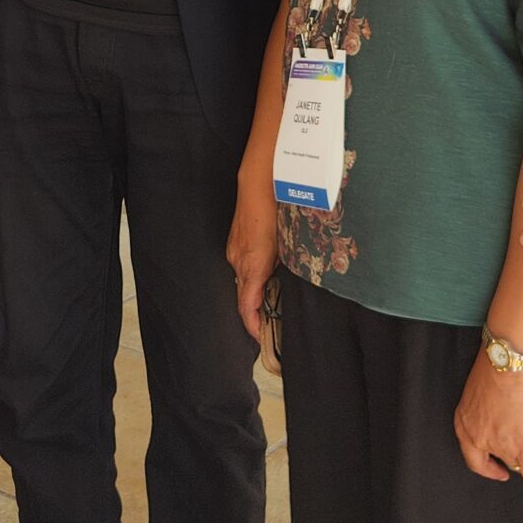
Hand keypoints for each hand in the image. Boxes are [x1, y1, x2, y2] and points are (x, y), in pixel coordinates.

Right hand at [226, 179, 278, 340]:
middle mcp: (239, 261)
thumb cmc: (274, 210)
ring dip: (256, 294)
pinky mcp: (235, 243)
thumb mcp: (285, 243)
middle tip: (272, 327)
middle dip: (256, 313)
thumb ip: (284, 266)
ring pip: (244, 281)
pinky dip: (253, 277)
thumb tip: (287, 283)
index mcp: (251, 266)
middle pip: (245, 297)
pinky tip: (268, 273)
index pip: (247, 306)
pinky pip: (242, 267)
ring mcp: (235, 251)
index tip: (261, 339)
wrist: (258, 183)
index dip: (253, 326)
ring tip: (272, 304)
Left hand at [454, 358, 522, 483]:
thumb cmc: (494, 368)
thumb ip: (487, 411)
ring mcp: (499, 445)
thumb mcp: (479, 394)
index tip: (497, 469)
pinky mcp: (521, 447)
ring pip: (517, 463)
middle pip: (498, 459)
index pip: (473, 457)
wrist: (507, 365)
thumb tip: (504, 416)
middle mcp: (478, 439)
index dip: (487, 467)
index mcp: (465, 424)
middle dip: (514, 457)